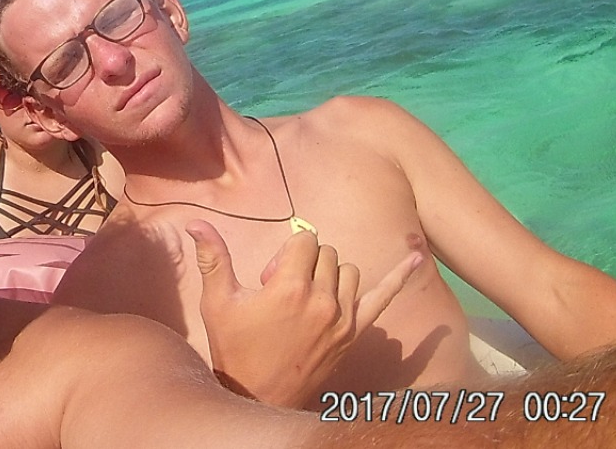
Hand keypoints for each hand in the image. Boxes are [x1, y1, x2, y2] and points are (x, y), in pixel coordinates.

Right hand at [187, 221, 422, 408]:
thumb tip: (196, 223)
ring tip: (307, 297)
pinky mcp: (354, 333)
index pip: (305, 241)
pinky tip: (418, 258)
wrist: (257, 393)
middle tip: (283, 290)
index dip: (287, 253)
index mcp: (290, 288)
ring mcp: (343, 318)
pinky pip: (384, 297)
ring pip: (348, 271)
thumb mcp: (218, 303)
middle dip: (306, 262)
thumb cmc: (235, 347)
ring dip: (330, 274)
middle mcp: (321, 300)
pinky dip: (401, 276)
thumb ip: (213, 258)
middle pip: (326, 253)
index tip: (272, 276)